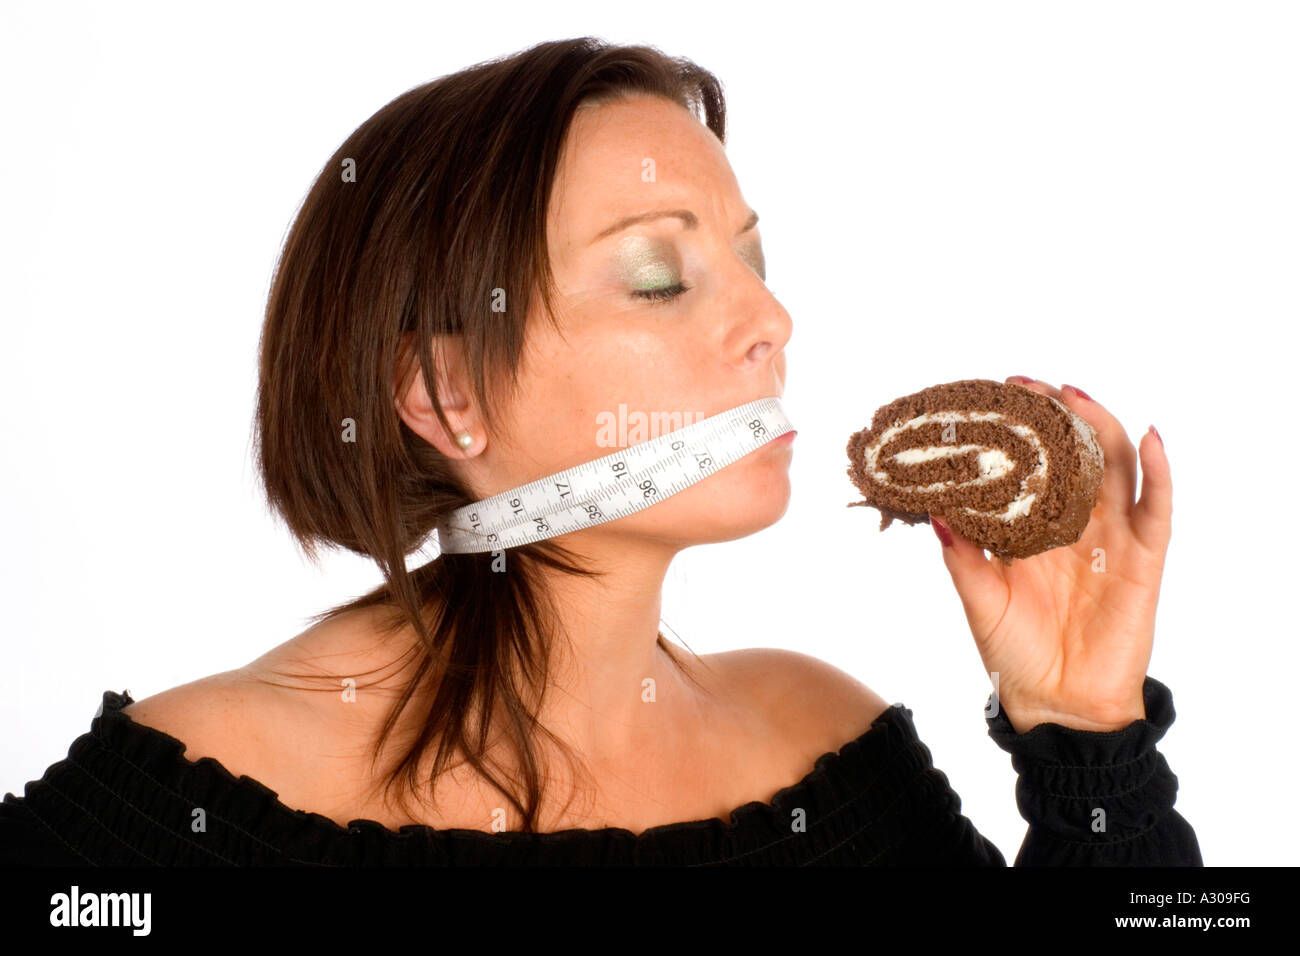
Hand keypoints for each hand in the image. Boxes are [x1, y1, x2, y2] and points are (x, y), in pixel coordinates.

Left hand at [931, 376, 1170, 733]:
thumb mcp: (977, 597)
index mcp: (1032, 530)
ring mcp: (1111, 539)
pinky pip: (1157, 509)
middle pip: (1073, 456)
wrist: (1054, 702)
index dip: (1016, 433)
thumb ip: (960, 555)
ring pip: (1114, 468)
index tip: (990, 399)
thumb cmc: (1011, 651)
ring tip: (1075, 395)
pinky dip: (1158, 471)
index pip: (1029, 468)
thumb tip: (933, 511)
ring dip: (1100, 426)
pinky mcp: (1145, 561)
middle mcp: (1073, 526)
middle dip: (1054, 416)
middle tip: (1027, 384)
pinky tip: (1149, 438)